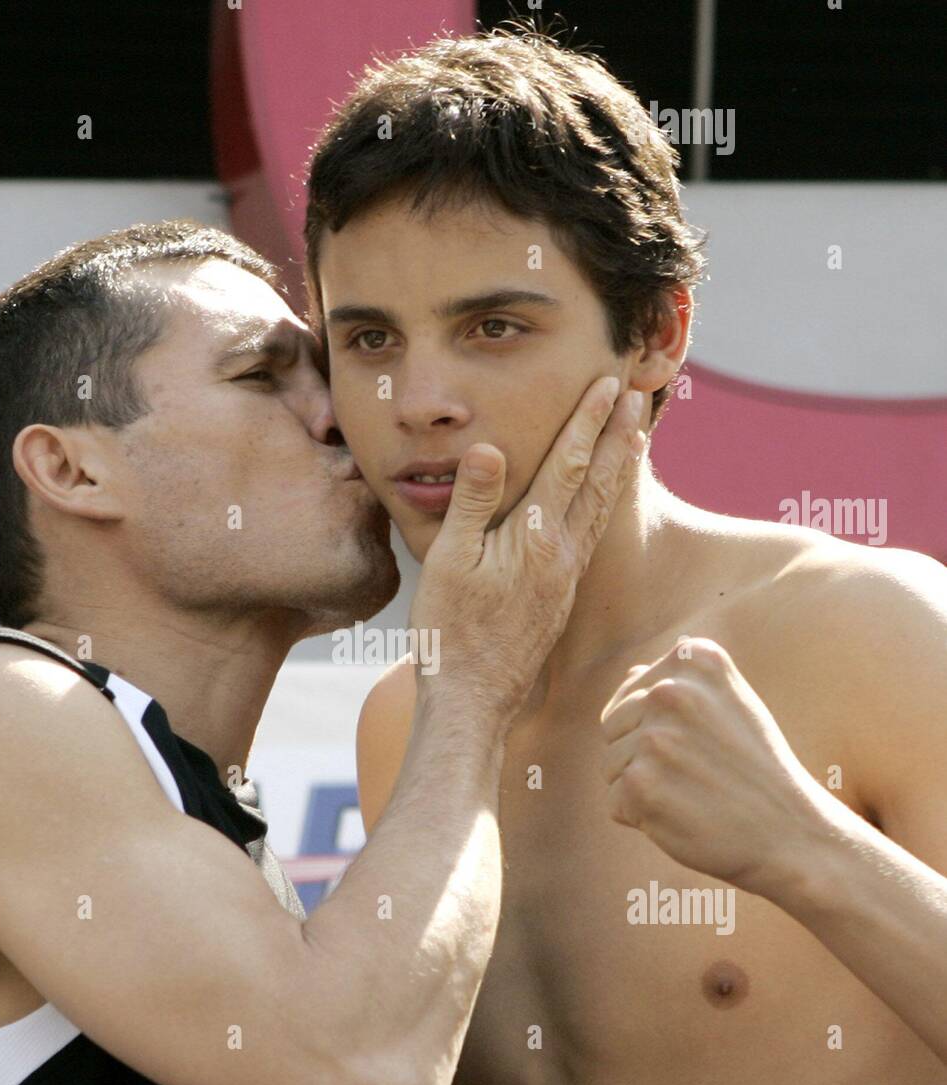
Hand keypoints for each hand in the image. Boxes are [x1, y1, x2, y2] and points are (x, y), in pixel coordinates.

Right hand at [411, 377, 645, 725]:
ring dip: (617, 469)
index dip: (587, 421)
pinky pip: (590, 537)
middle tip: (636, 395)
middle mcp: (562, 556)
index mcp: (535, 540)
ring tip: (634, 437)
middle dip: (617, 435)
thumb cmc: (450, 633)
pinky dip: (603, 505)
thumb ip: (471, 503)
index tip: (606, 383)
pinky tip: (601, 502)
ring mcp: (565, 579)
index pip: (567, 465)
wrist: (472, 701)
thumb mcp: (447, 562)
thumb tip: (490, 448)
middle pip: (598, 482)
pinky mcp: (560, 599)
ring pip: (600, 511)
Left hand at [599, 637, 829, 894]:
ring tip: (695, 793)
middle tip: (699, 773)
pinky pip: (615, 803)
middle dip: (643, 756)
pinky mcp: (640, 784)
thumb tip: (629, 674)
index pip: (631, 693)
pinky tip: (684, 816)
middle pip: (613, 726)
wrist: (792, 832)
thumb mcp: (732, 706)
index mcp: (694, 659)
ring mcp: (654, 737)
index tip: (705, 743)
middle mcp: (670, 690)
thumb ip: (681, 686)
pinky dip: (641, 818)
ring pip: (611, 766)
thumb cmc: (756, 769)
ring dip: (643, 789)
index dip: (660, 728)